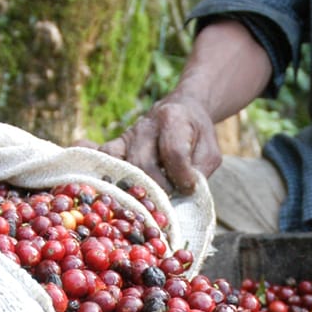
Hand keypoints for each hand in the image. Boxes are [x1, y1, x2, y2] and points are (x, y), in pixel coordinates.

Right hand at [90, 95, 221, 194]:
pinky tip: (112, 190)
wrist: (182, 110)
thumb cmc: (197, 136)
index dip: (181, 176)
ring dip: (133, 188)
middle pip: (143, 162)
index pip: (173, 153)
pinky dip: (104, 174)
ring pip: (122, 166)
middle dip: (156, 188)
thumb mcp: (209, 152)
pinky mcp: (117, 144)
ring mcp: (128, 135)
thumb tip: (182, 195)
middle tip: (168, 200)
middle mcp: (146, 125)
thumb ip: (200, 172)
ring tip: (146, 201)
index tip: (189, 188)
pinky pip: (103, 159)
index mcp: (173, 119)